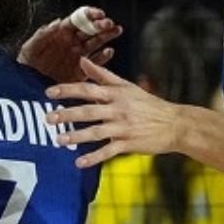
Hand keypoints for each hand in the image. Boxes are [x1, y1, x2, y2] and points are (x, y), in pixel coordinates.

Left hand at [18, 7, 121, 82]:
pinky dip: (102, 58)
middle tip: (109, 23)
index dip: (89, 15)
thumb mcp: (30, 47)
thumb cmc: (26, 63)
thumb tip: (56, 22)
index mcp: (61, 33)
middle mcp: (72, 43)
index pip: (78, 20)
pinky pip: (94, 64)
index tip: (98, 13)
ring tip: (116, 31)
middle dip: (100, 25)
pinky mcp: (80, 72)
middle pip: (90, 30)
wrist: (26, 85)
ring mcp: (78, 56)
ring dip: (106, 37)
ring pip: (95, 43)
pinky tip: (109, 51)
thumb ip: (42, 34)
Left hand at [46, 58, 181, 167]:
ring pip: (96, 132)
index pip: (88, 89)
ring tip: (58, 140)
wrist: (175, 124)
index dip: (67, 90)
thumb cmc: (148, 104)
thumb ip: (102, 75)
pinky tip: (78, 163)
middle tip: (48, 118)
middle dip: (67, 114)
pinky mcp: (129, 143)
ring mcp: (123, 127)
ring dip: (76, 136)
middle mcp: (118, 109)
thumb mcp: (126, 86)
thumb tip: (81, 60)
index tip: (48, 92)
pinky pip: (108, 151)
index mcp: (116, 94)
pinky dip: (94, 158)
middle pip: (88, 111)